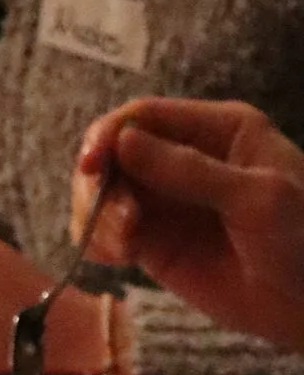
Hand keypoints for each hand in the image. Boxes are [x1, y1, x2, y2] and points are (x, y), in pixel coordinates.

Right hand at [72, 96, 303, 351]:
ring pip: (103, 193)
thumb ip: (189, 170)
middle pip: (113, 153)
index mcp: (218, 130)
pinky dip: (97, 242)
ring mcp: (164, 201)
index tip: (90, 167)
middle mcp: (184, 157)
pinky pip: (105, 232)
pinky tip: (115, 258)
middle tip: (122, 224)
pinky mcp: (152, 242)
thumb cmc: (301, 240)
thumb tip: (122, 143)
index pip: (145, 116)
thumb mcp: (256, 199)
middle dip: (102, 185)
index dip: (109, 136)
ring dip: (99, 217)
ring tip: (124, 248)